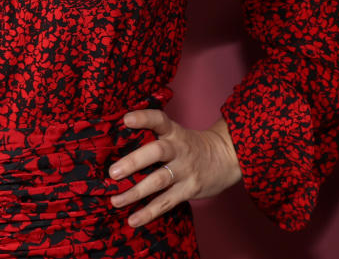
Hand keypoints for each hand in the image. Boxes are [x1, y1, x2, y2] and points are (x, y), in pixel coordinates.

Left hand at [108, 111, 242, 227]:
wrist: (226, 157)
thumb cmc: (191, 146)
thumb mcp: (177, 134)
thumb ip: (155, 137)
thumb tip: (117, 147)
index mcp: (174, 132)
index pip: (159, 120)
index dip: (143, 118)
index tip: (126, 120)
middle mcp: (179, 150)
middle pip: (157, 152)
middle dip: (134, 162)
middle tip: (113, 172)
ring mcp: (185, 171)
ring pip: (159, 181)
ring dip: (135, 192)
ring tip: (115, 201)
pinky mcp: (189, 190)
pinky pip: (167, 202)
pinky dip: (149, 212)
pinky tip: (133, 220)